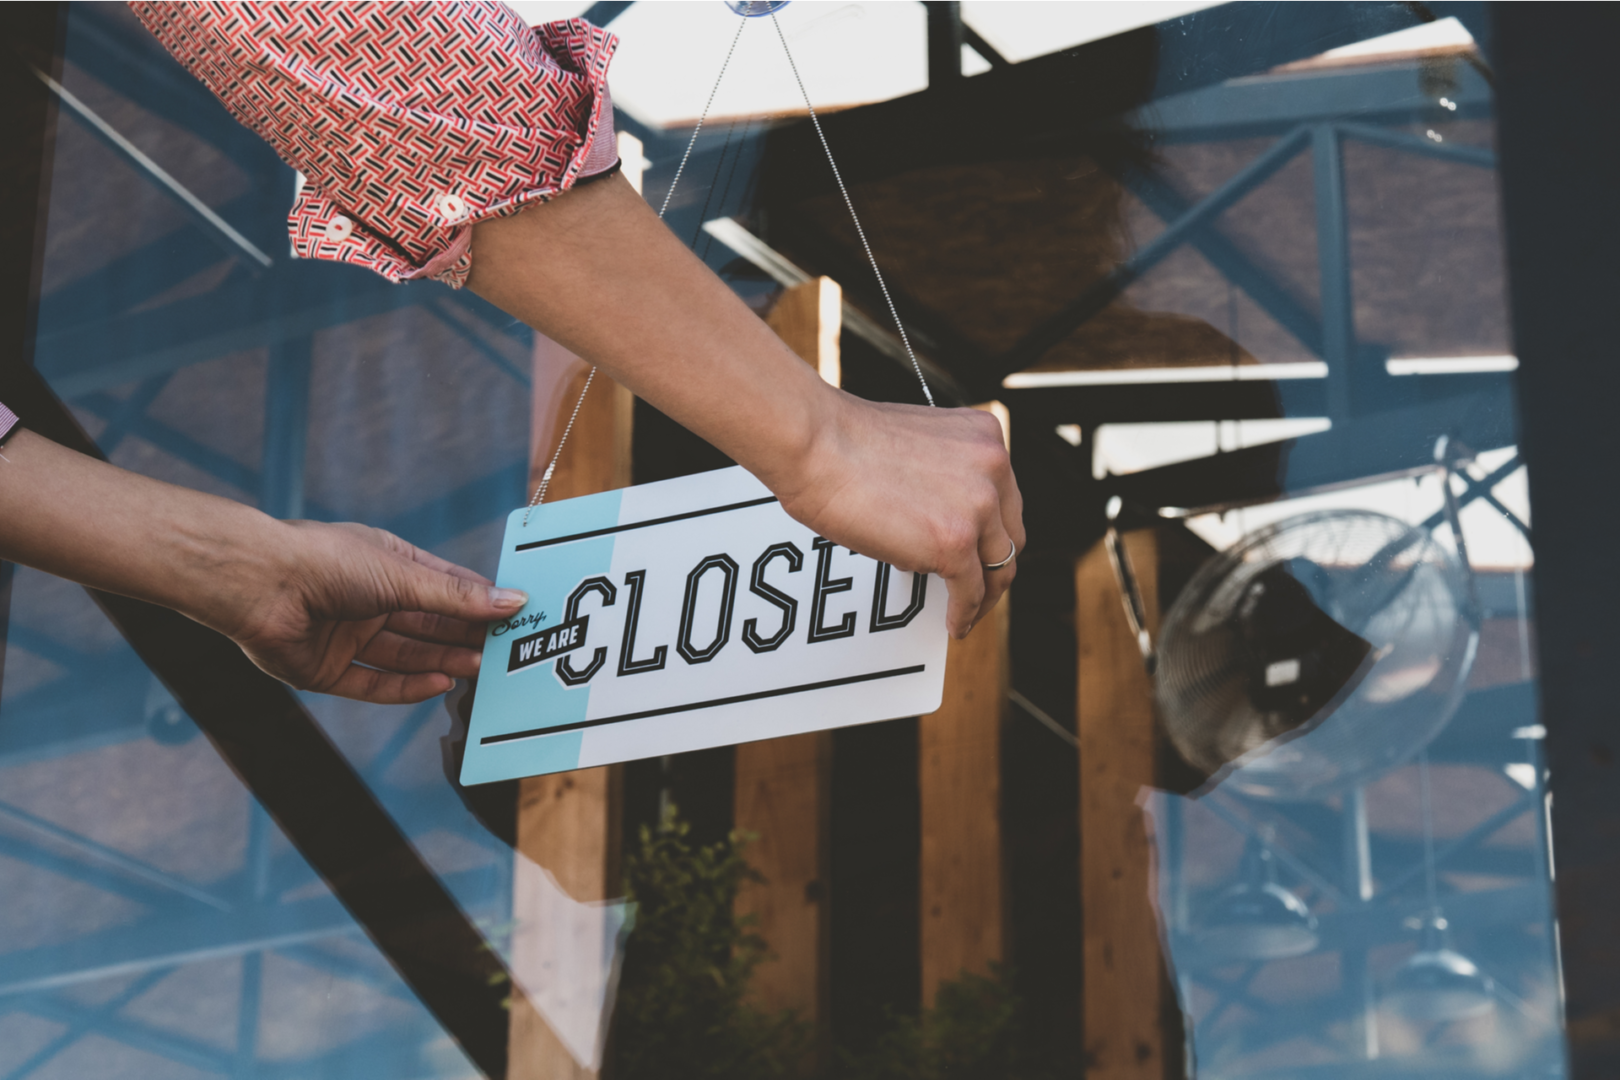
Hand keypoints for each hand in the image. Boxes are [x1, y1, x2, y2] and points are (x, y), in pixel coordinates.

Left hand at [213, 521, 526, 703]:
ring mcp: (347, 637)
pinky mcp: (326, 670)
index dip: (479, 602)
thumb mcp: (402, 575)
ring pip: (405, 656)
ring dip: (443, 663)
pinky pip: (373, 684)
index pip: (445, 587)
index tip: (515, 615)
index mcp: (387, 565)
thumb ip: (456, 597)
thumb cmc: (326, 560)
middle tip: (503, 651)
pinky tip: (438, 685)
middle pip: (428, 626)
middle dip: (465, 638)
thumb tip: (512, 601)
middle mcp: (368, 601)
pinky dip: (406, 688)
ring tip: (480, 669)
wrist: (256, 583)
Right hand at [776, 394, 1023, 638]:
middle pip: (1011, 535)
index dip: (994, 533)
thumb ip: (940, 478)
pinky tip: (952, 624)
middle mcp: (993, 467)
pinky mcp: (953, 543)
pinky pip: (970, 593)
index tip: (981, 553)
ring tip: (967, 614)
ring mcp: (977, 506)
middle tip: (979, 590)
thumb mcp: (916, 446)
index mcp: (985, 437)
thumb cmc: (842, 440)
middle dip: (995, 568)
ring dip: (984, 598)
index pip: (1005, 498)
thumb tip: (932, 526)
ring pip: (998, 568)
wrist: (816, 444)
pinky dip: (963, 614)